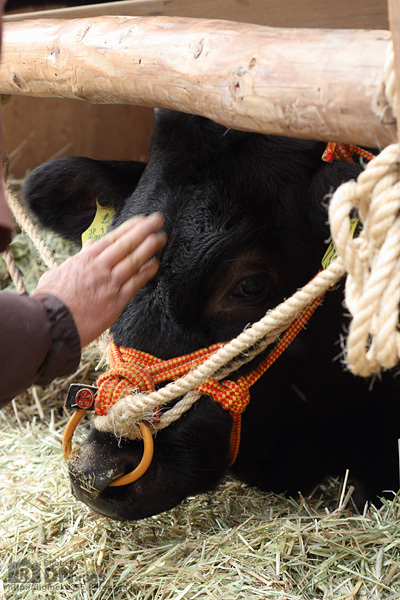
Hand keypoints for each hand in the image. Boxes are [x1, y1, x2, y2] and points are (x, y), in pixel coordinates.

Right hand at [33, 213, 166, 346]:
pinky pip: (136, 283)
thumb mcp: (59, 271)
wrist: (52, 324)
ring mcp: (110, 283)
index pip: (112, 238)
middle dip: (145, 230)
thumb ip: (78, 257)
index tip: (142, 219)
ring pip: (134, 261)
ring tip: (162, 237)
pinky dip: (147, 272)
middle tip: (158, 219)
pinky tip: (156, 264)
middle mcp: (100, 267)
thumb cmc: (52, 299)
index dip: (129, 227)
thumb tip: (90, 244)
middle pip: (127, 244)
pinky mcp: (117, 301)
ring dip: (150, 247)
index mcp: (85, 259)